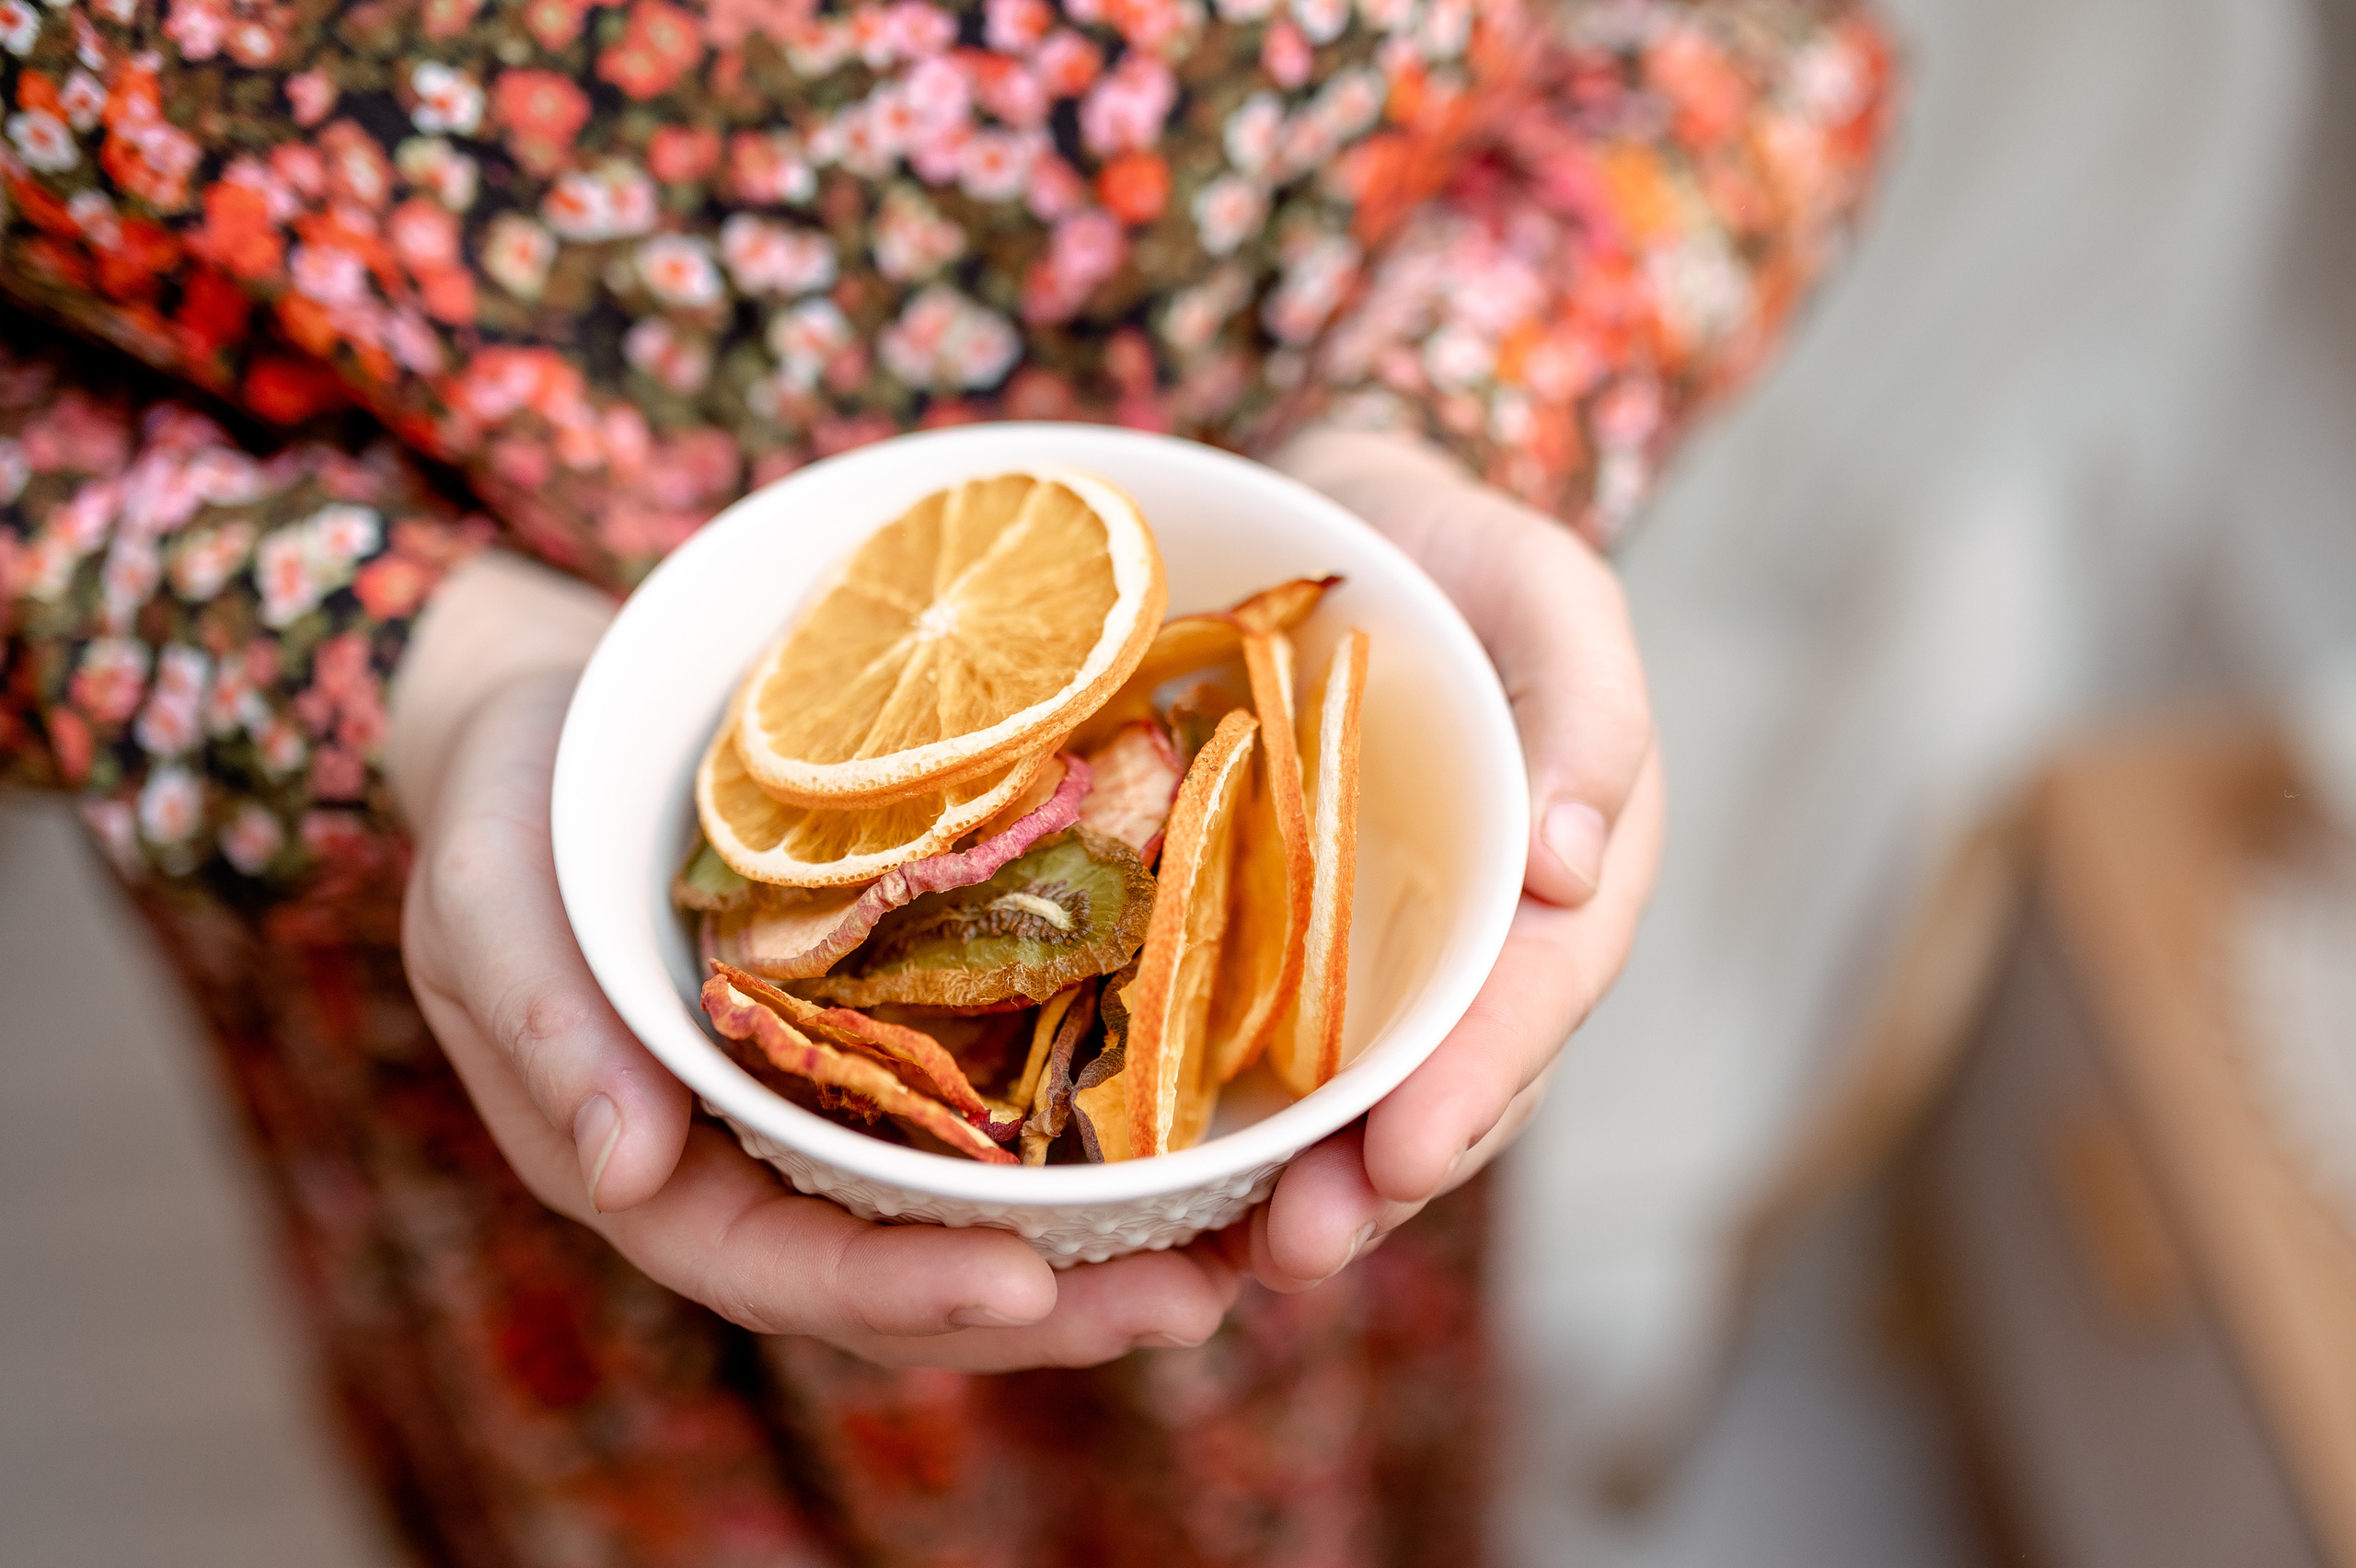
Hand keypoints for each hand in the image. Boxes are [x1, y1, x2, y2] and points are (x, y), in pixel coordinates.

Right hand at [391, 552, 1238, 1368]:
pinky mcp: (916, 1033)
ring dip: (1109, 1249)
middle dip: (1051, 1307)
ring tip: (1245, 1251)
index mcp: (662, 1166)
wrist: (575, 719)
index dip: (896, 1291)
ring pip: (984, 1216)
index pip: (780, 1267)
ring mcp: (852, 1105)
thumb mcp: (485, 896)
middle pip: (913, 1275)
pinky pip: (1016, 1109)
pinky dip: (1108, 1137)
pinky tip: (1215, 1130)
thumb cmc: (512, 807)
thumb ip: (542, 1024)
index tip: (1017, 1287)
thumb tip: (623, 1169)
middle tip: (1189, 1302)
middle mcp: (772, 1160)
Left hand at [1252, 428, 1664, 1288]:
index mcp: (1558, 882)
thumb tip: (1572, 862)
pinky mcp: (1264, 945)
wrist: (1337, 522)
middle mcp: (1467, 945)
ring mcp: (1366, 958)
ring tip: (1223, 1255)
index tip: (1401, 1158)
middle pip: (1439, 1085)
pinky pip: (1244, 1039)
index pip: (1530, 1002)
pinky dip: (1208, 1111)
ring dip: (1293, 1182)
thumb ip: (1587, 704)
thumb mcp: (1544, 587)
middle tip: (1292, 1253)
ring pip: (1344, 1093)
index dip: (1474, 1087)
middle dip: (1373, 1181)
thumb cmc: (1455, 552)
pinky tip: (1149, 1170)